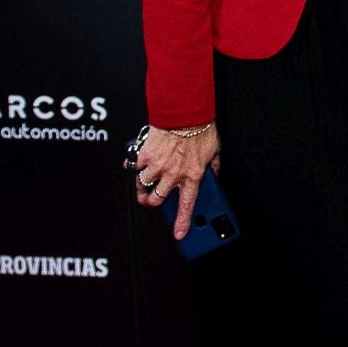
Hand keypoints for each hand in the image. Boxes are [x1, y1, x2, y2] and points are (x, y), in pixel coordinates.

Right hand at [135, 124, 220, 240]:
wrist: (184, 112)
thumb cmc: (201, 129)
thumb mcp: (214, 150)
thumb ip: (213, 165)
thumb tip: (214, 172)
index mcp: (192, 175)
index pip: (187, 205)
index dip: (182, 222)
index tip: (179, 234)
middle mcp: (172, 174)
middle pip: (156, 199)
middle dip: (151, 203)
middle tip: (149, 201)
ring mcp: (157, 165)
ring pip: (143, 185)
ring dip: (141, 188)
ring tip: (142, 187)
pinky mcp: (144, 154)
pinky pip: (133, 166)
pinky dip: (132, 166)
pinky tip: (134, 165)